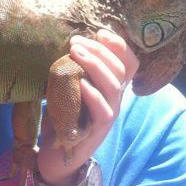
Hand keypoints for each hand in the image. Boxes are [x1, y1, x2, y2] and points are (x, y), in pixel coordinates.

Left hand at [36, 29, 138, 185]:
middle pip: (121, 69)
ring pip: (113, 85)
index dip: (119, 45)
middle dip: (100, 50)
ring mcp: (109, 114)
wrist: (56, 154)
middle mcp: (115, 99)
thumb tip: (68, 42)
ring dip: (95, 65)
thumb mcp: (69, 86)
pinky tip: (80, 82)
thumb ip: (74, 67)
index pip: (129, 62)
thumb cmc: (63, 114)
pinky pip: (103, 110)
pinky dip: (92, 94)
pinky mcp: (99, 130)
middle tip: (76, 41)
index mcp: (111, 86)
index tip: (100, 31)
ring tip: (76, 52)